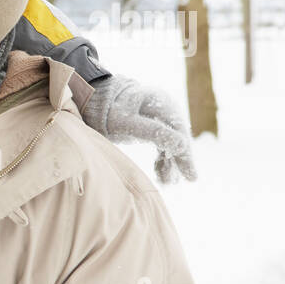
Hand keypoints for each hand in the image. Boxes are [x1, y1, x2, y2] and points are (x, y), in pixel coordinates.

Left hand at [81, 75, 197, 182]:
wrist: (93, 101)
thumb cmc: (108, 110)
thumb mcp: (127, 122)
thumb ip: (153, 131)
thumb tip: (182, 145)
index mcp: (160, 102)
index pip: (179, 131)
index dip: (185, 153)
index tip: (191, 174)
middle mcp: (164, 108)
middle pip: (178, 136)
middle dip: (181, 159)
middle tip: (190, 179)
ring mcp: (158, 116)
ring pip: (170, 142)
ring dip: (171, 162)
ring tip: (169, 182)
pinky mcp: (151, 125)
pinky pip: (161, 144)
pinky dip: (162, 158)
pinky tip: (161, 174)